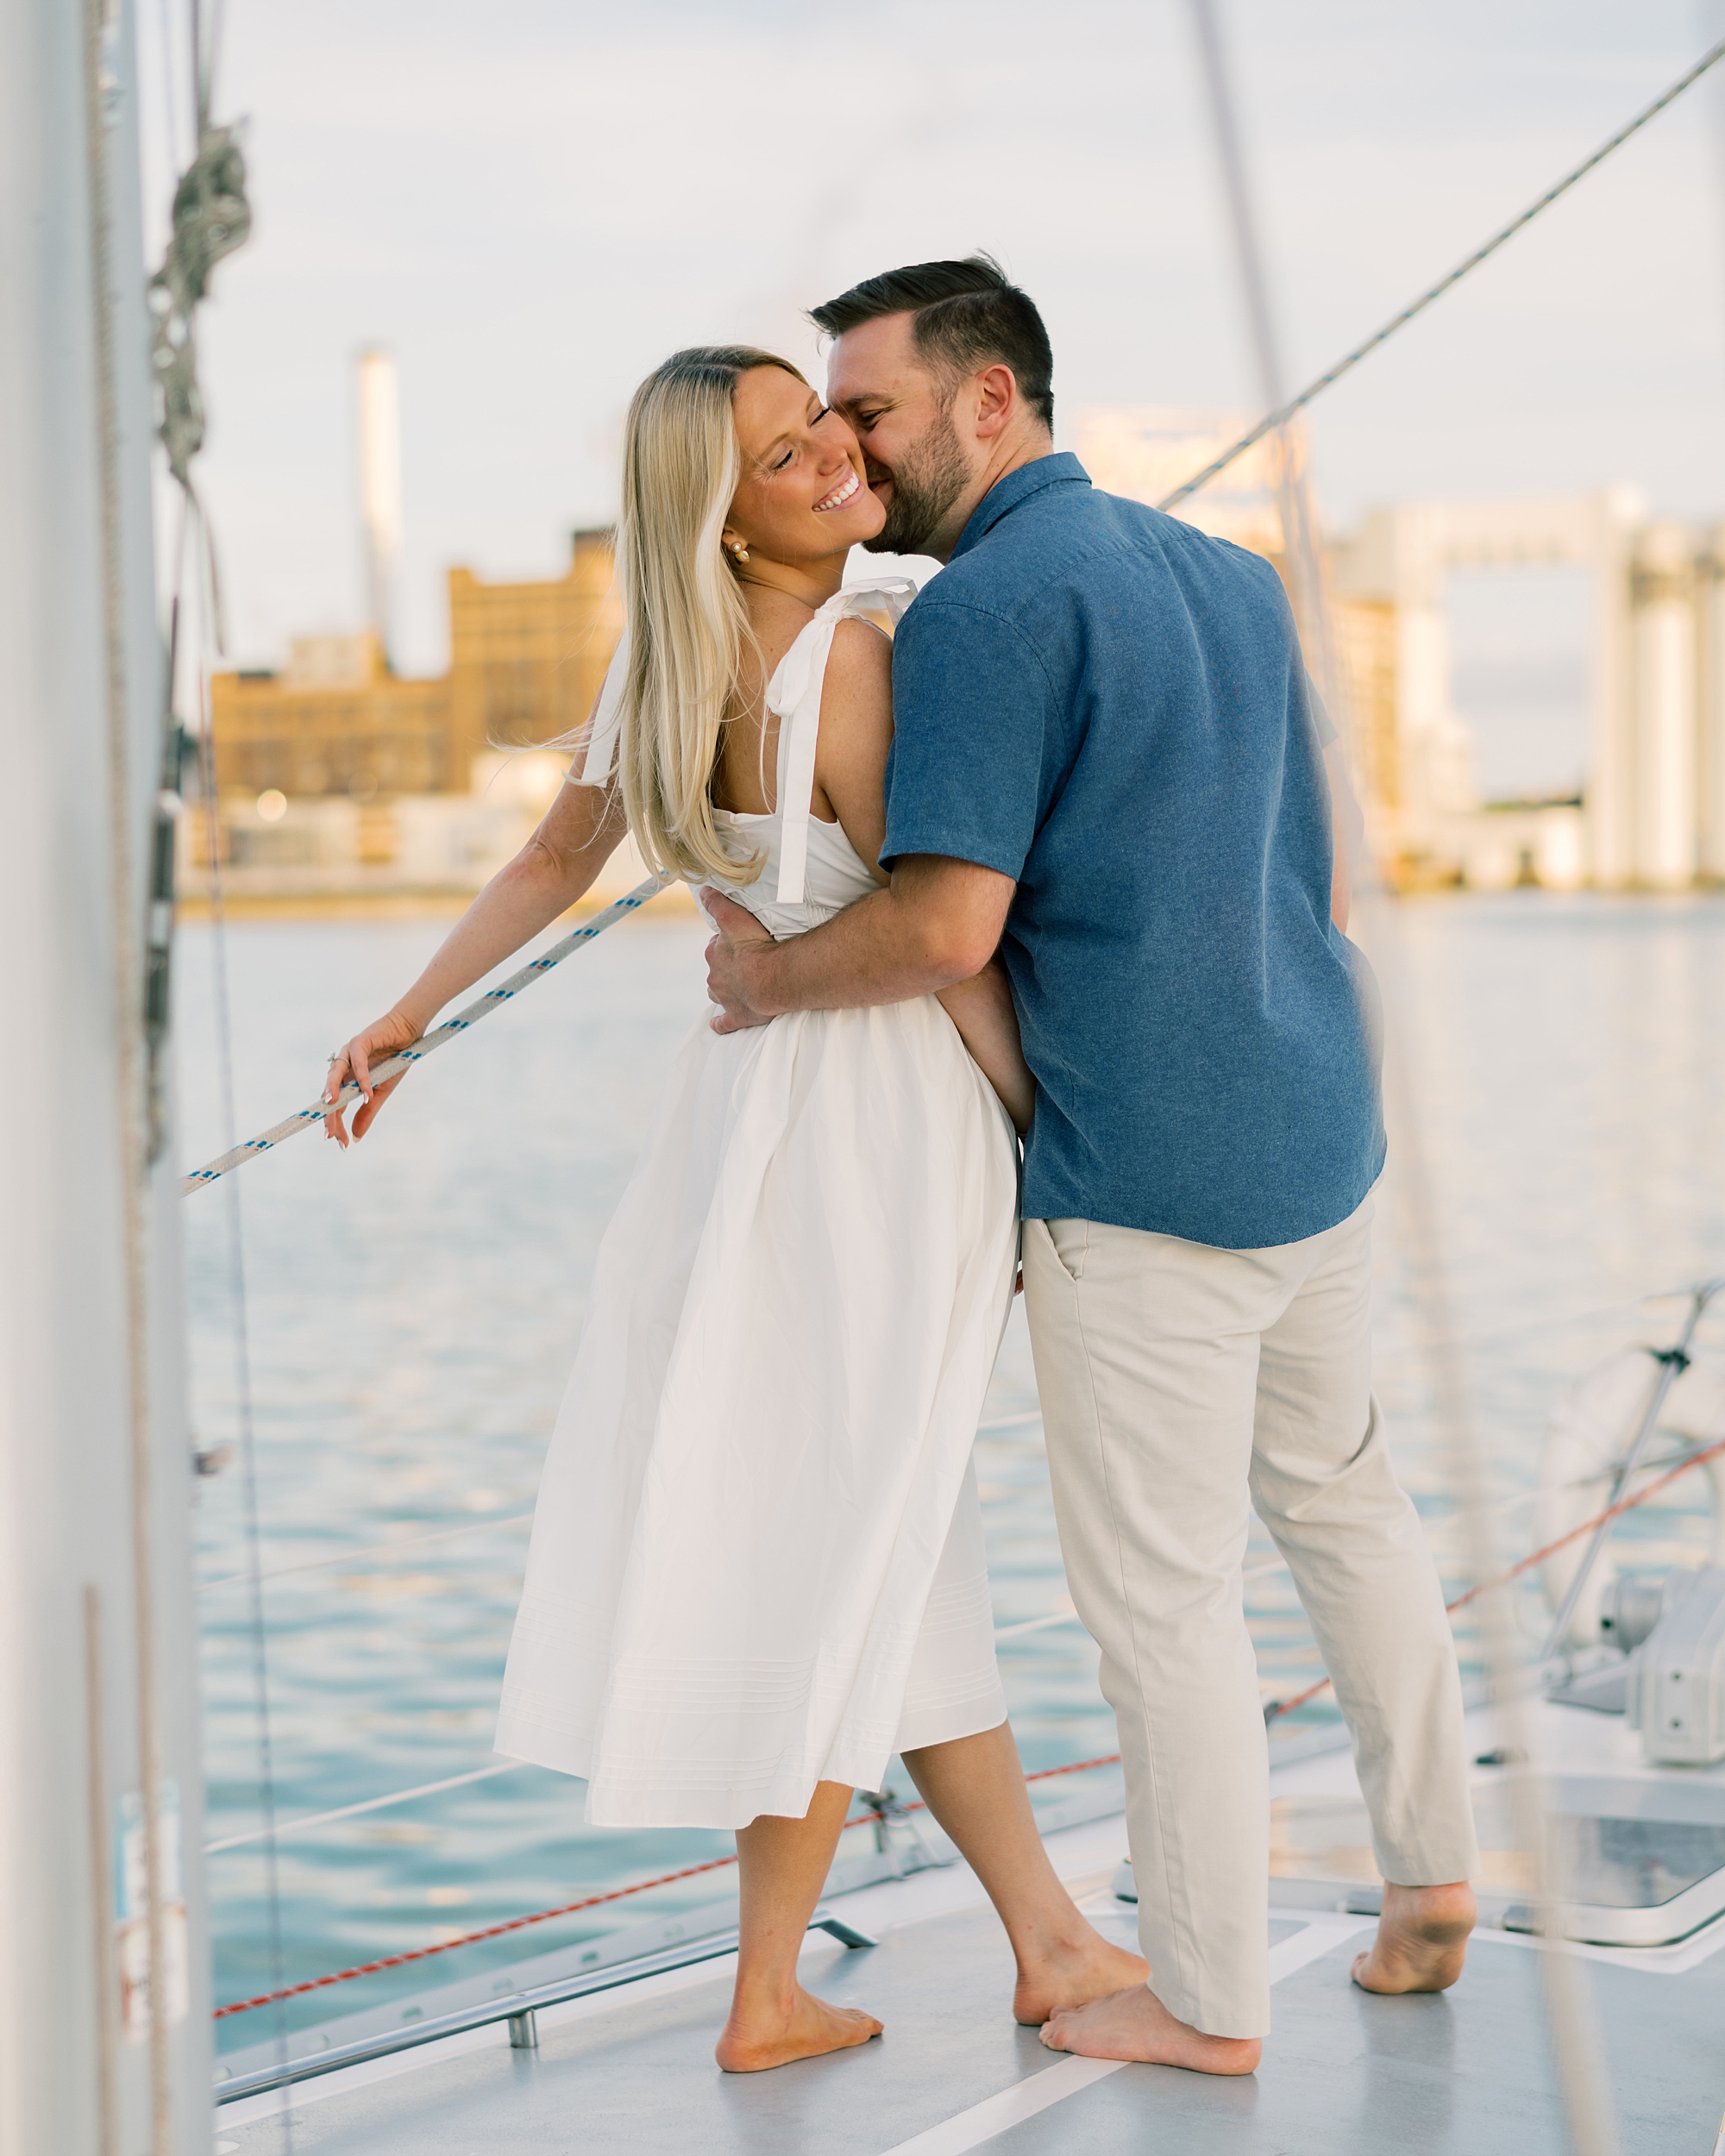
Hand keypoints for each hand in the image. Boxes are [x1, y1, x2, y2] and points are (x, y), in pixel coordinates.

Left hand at [322, 1009, 421, 1148]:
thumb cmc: (395, 1061)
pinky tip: (366, 1094)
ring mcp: (348, 1053)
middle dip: (329, 1114)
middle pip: (330, 1093)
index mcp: (346, 1080)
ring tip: (330, 1105)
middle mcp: (343, 1067)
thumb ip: (367, 1112)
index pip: (335, 1105)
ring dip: (332, 1090)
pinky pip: (357, 1061)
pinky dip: (362, 1078)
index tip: (340, 1144)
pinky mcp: (359, 1041)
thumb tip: (356, 1137)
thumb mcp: (381, 1093)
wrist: (408, 1034)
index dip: (335, 1124)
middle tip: (330, 1134)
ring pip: (335, 1074)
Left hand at [701, 890, 777, 1033]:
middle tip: (748, 962)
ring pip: (719, 992)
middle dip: (728, 966)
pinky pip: (723, 1022)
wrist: (773, 978)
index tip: (742, 942)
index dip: (729, 943)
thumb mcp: (734, 916)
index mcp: (714, 954)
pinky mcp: (736, 1017)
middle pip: (718, 969)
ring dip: (726, 989)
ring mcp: (725, 998)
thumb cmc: (757, 946)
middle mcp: (715, 977)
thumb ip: (717, 903)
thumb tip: (703, 891)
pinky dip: (720, 1023)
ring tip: (742, 986)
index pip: (716, 946)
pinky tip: (718, 1023)